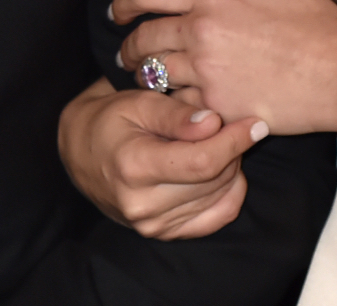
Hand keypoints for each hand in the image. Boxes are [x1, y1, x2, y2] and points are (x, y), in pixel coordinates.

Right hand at [57, 76, 265, 238]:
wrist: (81, 152)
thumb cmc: (110, 119)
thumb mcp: (138, 102)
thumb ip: (176, 114)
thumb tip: (214, 124)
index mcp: (133, 166)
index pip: (202, 161)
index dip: (235, 141)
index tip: (255, 123)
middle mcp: (142, 204)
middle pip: (215, 179)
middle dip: (232, 148)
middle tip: (228, 124)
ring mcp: (152, 224)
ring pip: (220, 196)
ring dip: (230, 166)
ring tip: (216, 142)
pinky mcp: (163, 233)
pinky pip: (215, 218)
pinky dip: (228, 193)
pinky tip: (223, 171)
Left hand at [114, 0, 336, 135]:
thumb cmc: (315, 23)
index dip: (123, 1)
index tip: (117, 11)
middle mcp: (202, 32)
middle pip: (144, 37)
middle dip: (129, 45)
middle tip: (127, 52)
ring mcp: (208, 73)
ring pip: (155, 74)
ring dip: (146, 75)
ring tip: (146, 78)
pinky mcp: (218, 108)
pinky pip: (179, 106)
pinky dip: (174, 104)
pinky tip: (177, 102)